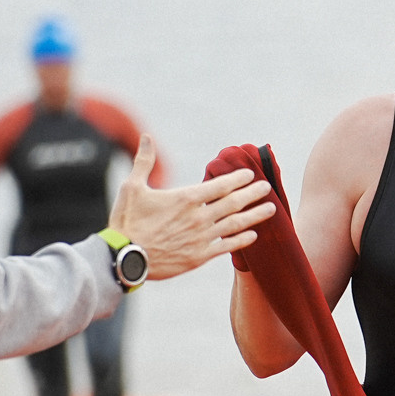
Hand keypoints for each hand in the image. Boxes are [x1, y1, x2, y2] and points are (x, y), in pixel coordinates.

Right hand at [108, 136, 275, 279]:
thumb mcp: (132, 187)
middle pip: (233, 203)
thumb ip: (144, 161)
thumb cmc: (126, 222)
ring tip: (271, 209)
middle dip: (253, 194)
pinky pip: (226, 247)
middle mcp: (198, 217)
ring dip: (254, 216)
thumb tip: (146, 136)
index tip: (250, 175)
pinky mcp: (199, 257)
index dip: (237, 179)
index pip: (220, 185)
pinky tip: (253, 235)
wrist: (123, 258)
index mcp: (185, 198)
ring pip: (235, 224)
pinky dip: (241, 240)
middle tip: (267, 188)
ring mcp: (201, 238)